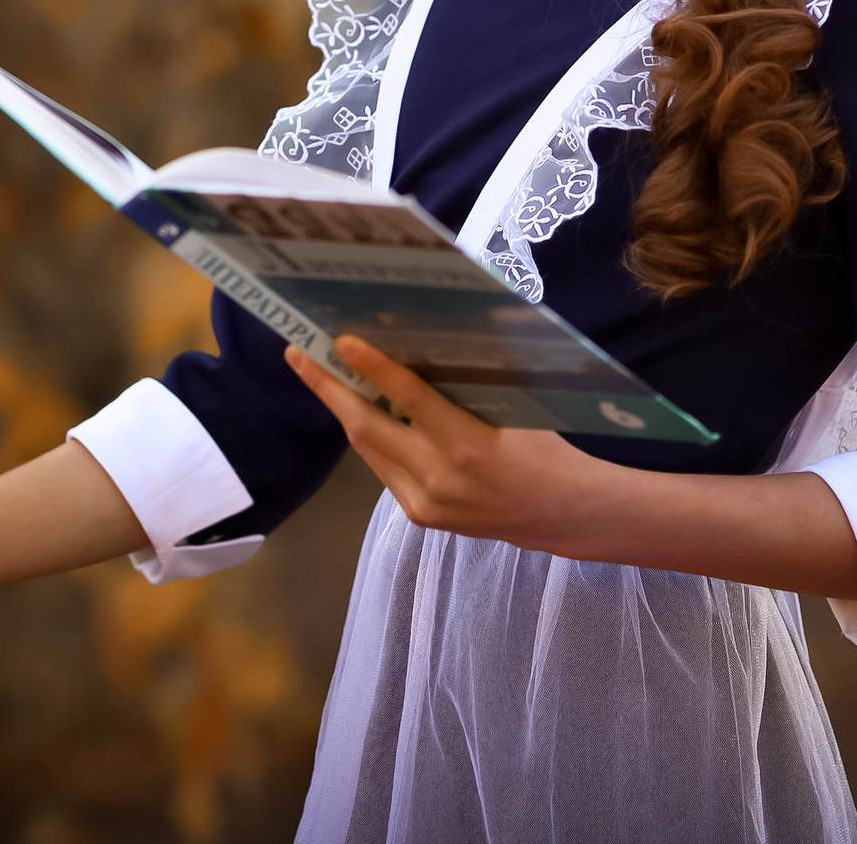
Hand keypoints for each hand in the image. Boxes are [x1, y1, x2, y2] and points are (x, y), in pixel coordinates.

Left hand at [286, 336, 599, 552]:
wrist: (560, 513)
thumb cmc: (543, 448)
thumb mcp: (510, 410)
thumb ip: (462, 390)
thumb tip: (414, 350)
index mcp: (468, 445)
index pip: (408, 399)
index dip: (372, 368)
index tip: (341, 340)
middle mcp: (438, 477)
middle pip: (366, 428)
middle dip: (327, 388)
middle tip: (297, 354)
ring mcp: (424, 501)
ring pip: (368, 449)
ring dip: (342, 410)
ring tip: (317, 374)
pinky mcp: (419, 515)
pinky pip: (383, 468)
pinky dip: (370, 437)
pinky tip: (358, 412)